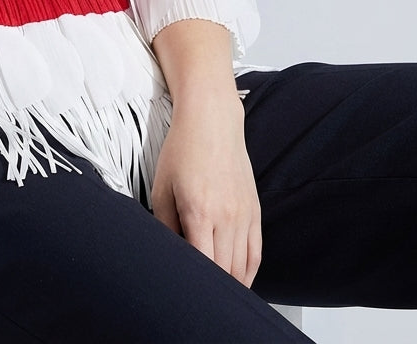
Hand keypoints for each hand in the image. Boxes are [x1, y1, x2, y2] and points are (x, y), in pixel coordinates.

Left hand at [150, 91, 261, 287]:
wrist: (212, 122)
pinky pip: (255, 254)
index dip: (194, 282)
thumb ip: (164, 226)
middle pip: (224, 271)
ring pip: (242, 267)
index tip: (183, 289)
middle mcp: (226, 217)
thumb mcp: (161, 188)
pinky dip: (248, 273)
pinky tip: (238, 282)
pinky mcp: (255, 212)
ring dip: (230, 284)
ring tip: (215, 293)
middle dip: (211, 287)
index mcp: (199, 212)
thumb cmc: (181, 152)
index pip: (203, 265)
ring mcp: (244, 216)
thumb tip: (168, 254)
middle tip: (196, 294)